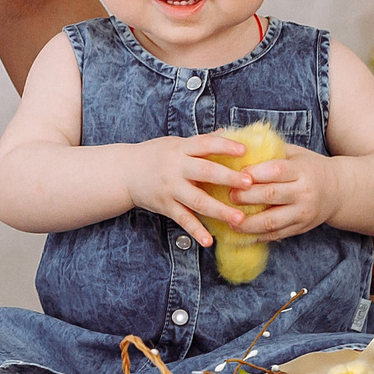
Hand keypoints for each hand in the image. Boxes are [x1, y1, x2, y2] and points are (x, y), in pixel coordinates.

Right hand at [122, 134, 258, 246]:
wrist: (124, 173)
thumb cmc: (154, 155)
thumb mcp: (175, 143)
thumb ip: (200, 142)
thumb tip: (226, 132)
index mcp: (181, 149)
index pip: (205, 144)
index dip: (225, 145)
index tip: (245, 150)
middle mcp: (176, 168)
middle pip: (205, 172)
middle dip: (228, 178)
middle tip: (249, 183)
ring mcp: (170, 189)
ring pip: (197, 201)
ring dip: (219, 210)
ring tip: (239, 218)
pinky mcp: (165, 206)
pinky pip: (183, 220)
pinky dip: (196, 231)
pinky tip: (209, 241)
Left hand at [234, 146, 346, 240]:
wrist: (338, 190)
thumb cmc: (310, 168)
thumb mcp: (296, 153)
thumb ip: (271, 150)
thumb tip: (237, 142)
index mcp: (302, 170)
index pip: (275, 170)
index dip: (253, 173)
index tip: (234, 174)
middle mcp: (304, 192)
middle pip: (270, 195)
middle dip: (245, 197)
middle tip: (228, 195)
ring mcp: (302, 213)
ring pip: (271, 221)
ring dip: (247, 223)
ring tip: (230, 220)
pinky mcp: (300, 228)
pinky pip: (276, 235)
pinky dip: (257, 236)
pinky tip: (241, 233)